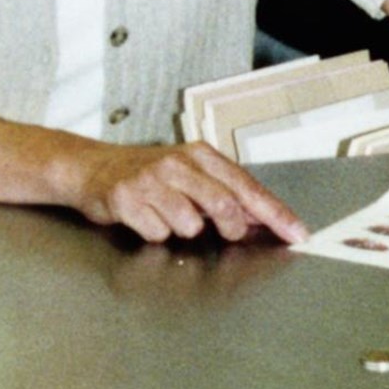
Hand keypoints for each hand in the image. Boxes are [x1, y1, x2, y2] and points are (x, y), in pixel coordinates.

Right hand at [71, 141, 308, 244]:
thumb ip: (224, 193)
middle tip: (228, 234)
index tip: (297, 233)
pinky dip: (155, 234)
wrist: (92, 168)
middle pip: (224, 204)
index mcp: (202, 154)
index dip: (275, 213)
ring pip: (189, 224)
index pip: (248, 187)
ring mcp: (152, 180)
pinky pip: (157, 233)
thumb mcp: (190, 174)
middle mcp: (179, 163)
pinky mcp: (127, 198)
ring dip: (183, 230)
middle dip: (232, 228)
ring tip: (167, 216)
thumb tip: (262, 218)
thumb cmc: (149, 175)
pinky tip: (144, 218)